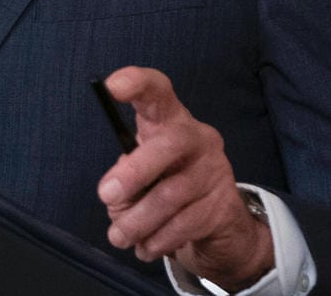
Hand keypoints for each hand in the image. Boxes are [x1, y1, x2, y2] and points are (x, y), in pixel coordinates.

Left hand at [96, 67, 272, 289]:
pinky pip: (184, 224)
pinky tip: (145, 247)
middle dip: (134, 172)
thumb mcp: (142, 178)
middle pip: (168, 145)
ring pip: (171, 195)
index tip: (111, 86)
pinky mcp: (225, 205)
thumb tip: (117, 200)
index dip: (137, 84)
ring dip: (138, 221)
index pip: (158, 93)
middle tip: (105, 196)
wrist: (220, 225)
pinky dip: (157, 240)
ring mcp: (215, 171)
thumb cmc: (167, 186)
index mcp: (171, 121)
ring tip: (119, 236)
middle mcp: (198, 138)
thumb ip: (126, 182)